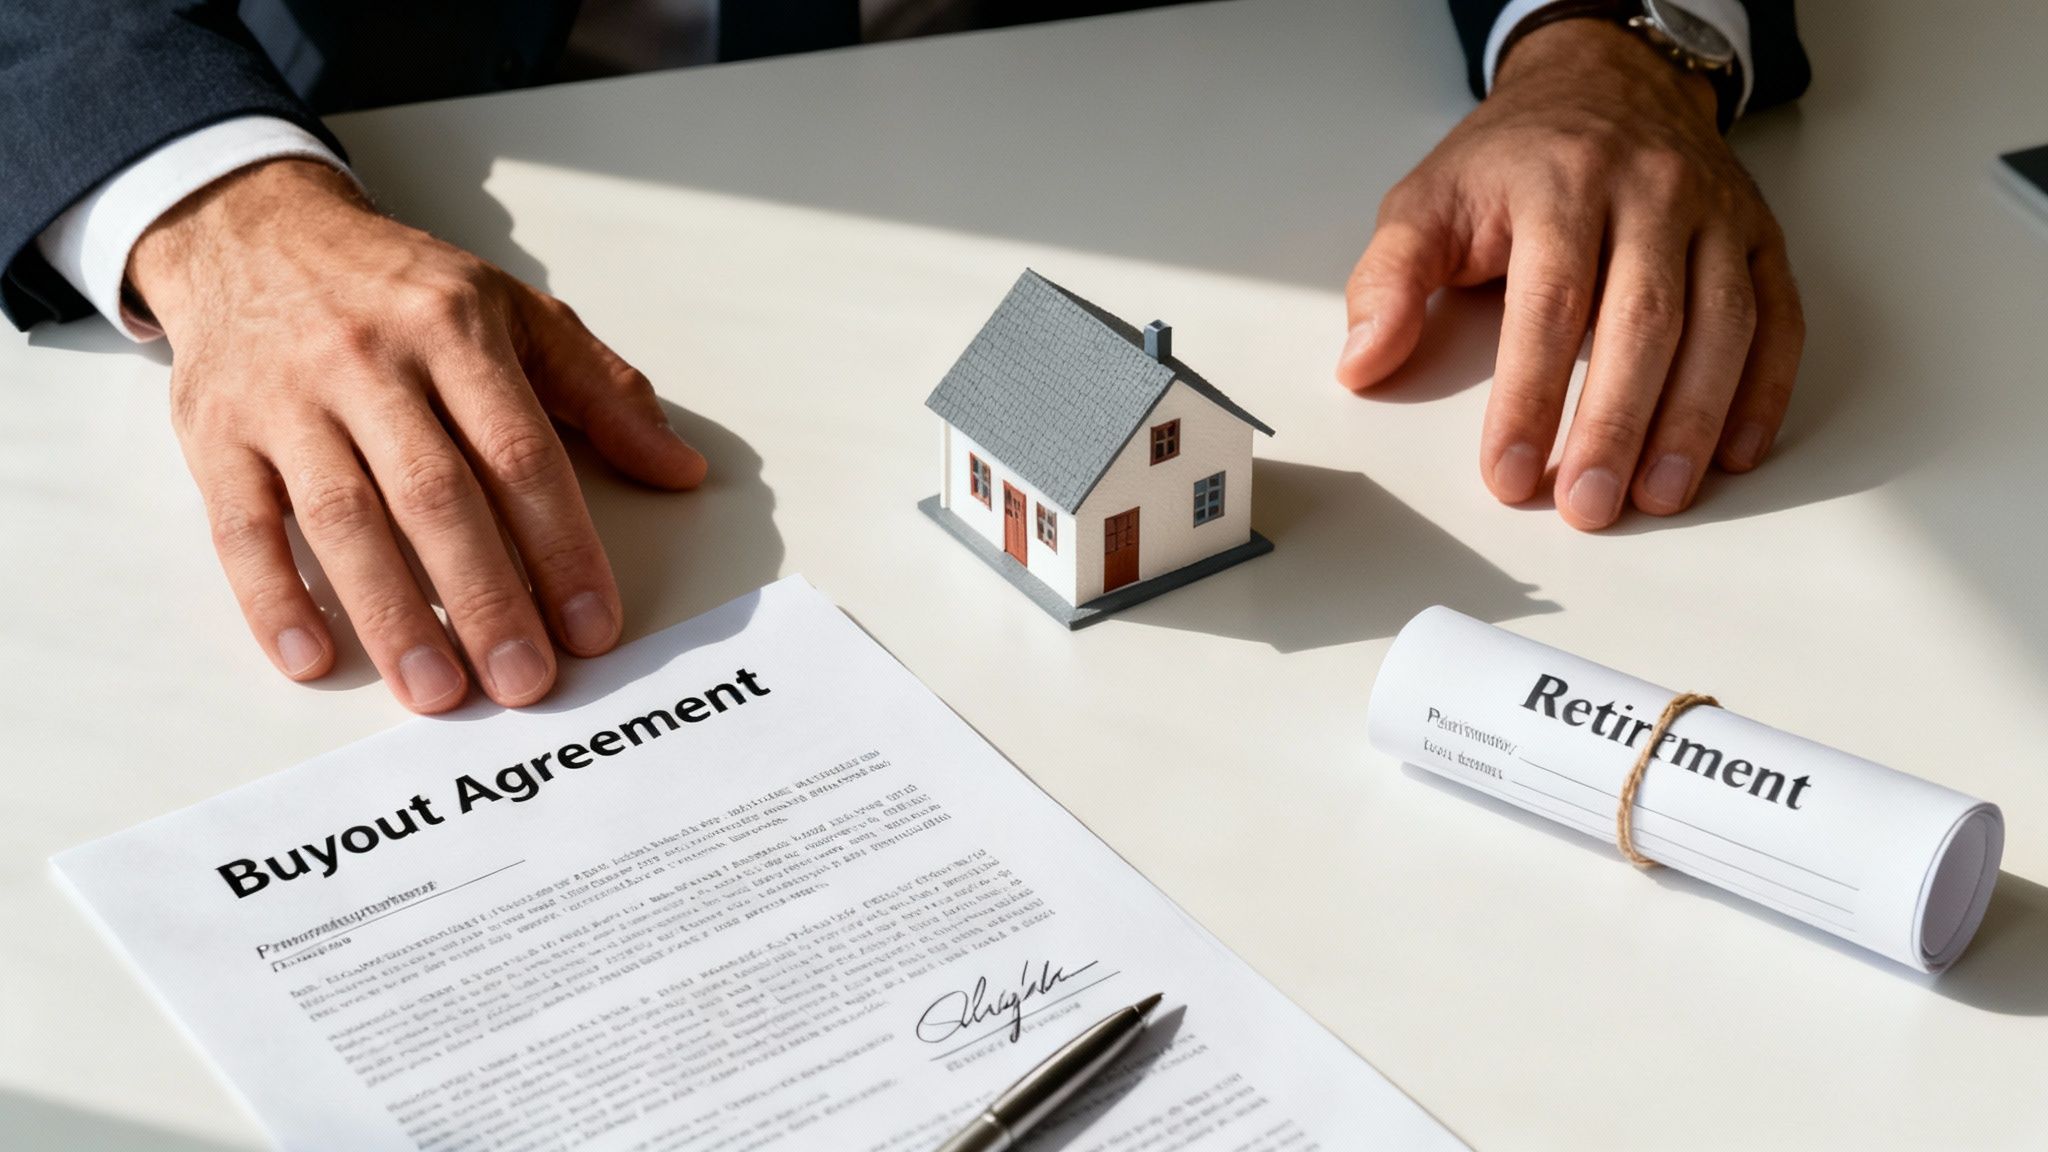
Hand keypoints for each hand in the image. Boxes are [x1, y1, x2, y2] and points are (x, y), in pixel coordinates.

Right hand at [131, 159, 707, 712]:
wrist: (255, 231)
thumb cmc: (403, 289)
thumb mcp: (517, 312)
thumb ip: (605, 393)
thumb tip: (681, 469)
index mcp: (456, 332)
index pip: (520, 453)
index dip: (562, 546)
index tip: (592, 627)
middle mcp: (369, 363)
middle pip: (435, 494)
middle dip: (485, 597)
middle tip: (523, 681)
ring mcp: (286, 400)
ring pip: (342, 517)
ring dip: (392, 613)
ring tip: (438, 691)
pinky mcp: (215, 434)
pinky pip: (240, 525)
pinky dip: (272, 596)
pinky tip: (313, 657)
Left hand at [1337, 18, 1802, 529]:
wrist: (1604, 83)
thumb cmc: (1511, 161)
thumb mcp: (1427, 202)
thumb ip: (1389, 281)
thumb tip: (1362, 362)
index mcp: (1561, 184)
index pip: (1549, 303)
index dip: (1529, 396)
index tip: (1509, 472)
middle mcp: (1651, 193)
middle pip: (1643, 321)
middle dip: (1615, 425)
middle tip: (1589, 505)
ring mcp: (1716, 215)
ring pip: (1721, 325)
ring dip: (1692, 422)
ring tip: (1658, 498)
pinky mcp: (1760, 238)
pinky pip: (1778, 319)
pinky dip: (1763, 392)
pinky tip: (1733, 455)